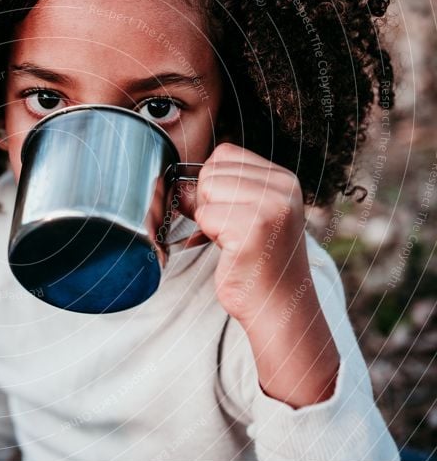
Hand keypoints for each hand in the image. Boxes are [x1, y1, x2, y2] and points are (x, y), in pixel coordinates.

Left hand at [194, 143, 308, 322]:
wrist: (279, 306)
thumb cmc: (258, 261)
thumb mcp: (247, 213)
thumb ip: (221, 190)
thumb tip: (178, 181)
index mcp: (283, 179)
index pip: (225, 154)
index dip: (214, 183)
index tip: (230, 211)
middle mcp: (282, 188)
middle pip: (211, 171)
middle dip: (209, 202)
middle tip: (231, 230)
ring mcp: (270, 207)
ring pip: (206, 191)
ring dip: (209, 220)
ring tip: (233, 239)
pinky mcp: (252, 228)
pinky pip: (205, 216)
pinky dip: (209, 235)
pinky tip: (232, 250)